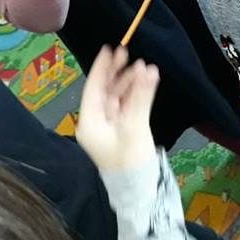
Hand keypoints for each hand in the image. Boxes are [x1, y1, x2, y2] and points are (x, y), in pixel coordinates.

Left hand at [76, 46, 159, 171]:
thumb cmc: (131, 161)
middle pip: (104, 90)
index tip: (109, 49)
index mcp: (90, 122)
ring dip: (129, 82)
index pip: (93, 88)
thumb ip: (141, 96)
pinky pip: (126, 106)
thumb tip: (149, 70)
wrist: (140, 190)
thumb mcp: (134, 127)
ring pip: (117, 97)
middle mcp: (96, 122)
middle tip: (126, 52)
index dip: (102, 68)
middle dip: (116, 72)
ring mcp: (109, 126)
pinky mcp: (122, 130)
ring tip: (144, 67)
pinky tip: (145, 81)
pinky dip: (134, 94)